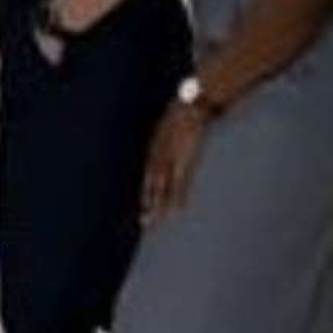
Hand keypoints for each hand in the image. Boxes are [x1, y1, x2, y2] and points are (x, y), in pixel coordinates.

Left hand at [142, 99, 208, 219]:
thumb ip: (165, 140)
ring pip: (163, 190)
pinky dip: (179, 198)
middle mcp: (158, 159)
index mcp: (154, 153)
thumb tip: (166, 145)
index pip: (148, 179)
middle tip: (145, 224)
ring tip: (157, 223)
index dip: (146, 194)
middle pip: (152, 188)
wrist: (188, 108)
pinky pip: (180, 185)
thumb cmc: (178, 117)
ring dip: (161, 207)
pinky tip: (178, 210)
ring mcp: (170, 162)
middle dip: (149, 206)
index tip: (144, 209)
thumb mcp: (167, 130)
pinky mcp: (183, 163)